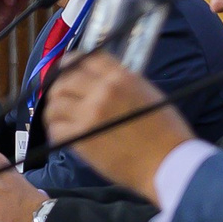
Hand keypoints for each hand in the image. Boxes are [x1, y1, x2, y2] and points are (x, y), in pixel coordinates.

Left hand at [41, 52, 195, 196]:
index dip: (71, 62)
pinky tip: (64, 134)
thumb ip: (122, 83)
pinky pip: (56, 128)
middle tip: (59, 97)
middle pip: (65, 78)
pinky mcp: (81, 138)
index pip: (86, 58)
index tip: (65, 70)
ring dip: (54, 109)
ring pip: (55, 103)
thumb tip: (99, 81)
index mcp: (121, 77)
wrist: (167, 163)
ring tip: (59, 117)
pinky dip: (56, 130)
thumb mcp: (148, 93)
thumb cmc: (166, 131)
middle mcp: (102, 90)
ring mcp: (89, 114)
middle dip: (58, 86)